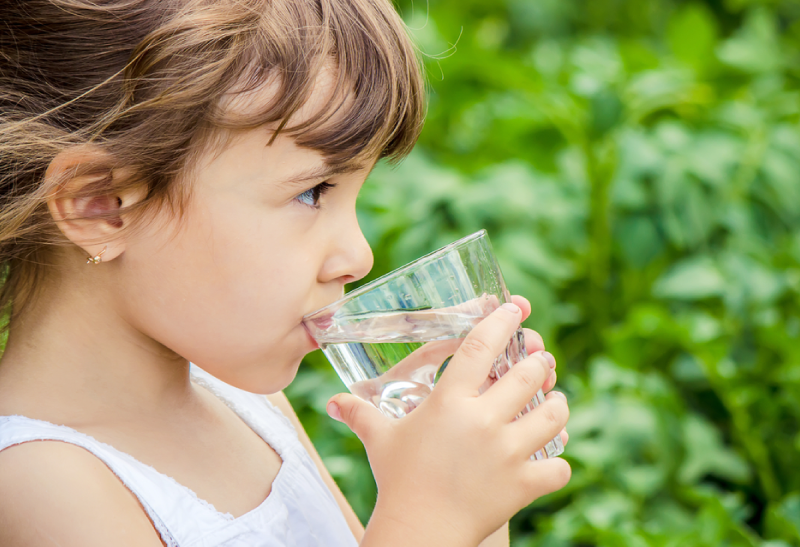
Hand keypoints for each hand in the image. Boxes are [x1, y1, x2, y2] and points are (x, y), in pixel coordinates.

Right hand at [328, 298, 570, 546]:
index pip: (481, 346)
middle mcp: (483, 420)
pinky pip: (559, 466)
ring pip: (553, 413)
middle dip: (539, 363)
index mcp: (449, 401)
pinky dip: (558, 461)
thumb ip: (359, 414)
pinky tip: (550, 457)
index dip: (501, 322)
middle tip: (539, 363)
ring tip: (553, 401)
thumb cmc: (398, 480)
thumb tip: (333, 402)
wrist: (418, 532)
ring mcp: (508, 452)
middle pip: (529, 374)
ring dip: (557, 404)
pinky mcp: (524, 483)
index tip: (514, 309)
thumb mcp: (380, 440)